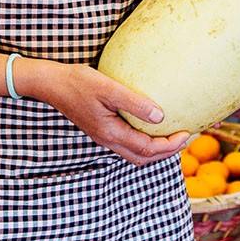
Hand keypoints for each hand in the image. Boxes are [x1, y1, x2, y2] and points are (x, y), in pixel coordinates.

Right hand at [31, 61, 188, 165]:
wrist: (52, 83)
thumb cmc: (79, 82)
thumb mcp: (108, 88)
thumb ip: (134, 103)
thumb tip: (160, 115)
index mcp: (111, 133)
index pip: (148, 148)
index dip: (170, 145)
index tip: (188, 134)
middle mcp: (108, 140)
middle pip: (143, 158)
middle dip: (166, 152)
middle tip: (186, 138)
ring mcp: (103, 136)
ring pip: (134, 153)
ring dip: (155, 149)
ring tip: (172, 134)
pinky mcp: (101, 128)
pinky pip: (127, 142)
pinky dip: (143, 140)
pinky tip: (150, 124)